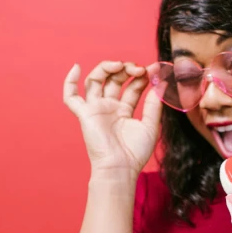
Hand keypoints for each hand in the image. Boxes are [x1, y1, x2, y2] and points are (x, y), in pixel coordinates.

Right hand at [63, 60, 162, 175]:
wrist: (120, 167)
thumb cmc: (135, 152)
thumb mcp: (151, 125)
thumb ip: (154, 104)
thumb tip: (161, 83)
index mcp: (124, 110)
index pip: (132, 86)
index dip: (142, 76)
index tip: (153, 70)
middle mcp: (109, 107)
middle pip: (114, 80)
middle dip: (127, 70)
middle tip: (139, 69)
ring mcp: (96, 109)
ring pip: (95, 81)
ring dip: (106, 68)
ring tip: (120, 65)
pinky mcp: (84, 114)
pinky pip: (71, 96)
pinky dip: (70, 81)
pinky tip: (77, 68)